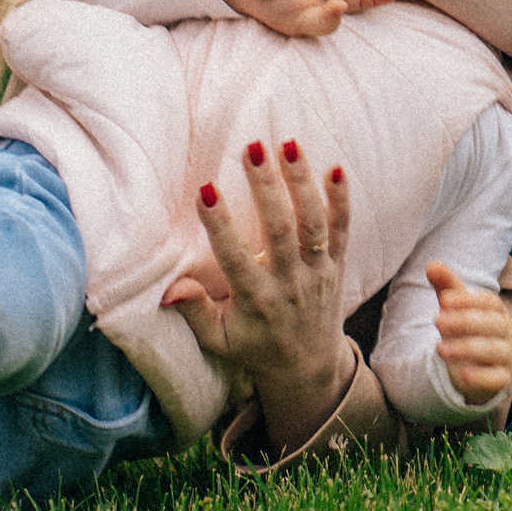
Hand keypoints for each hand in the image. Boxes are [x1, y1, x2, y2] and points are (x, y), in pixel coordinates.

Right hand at [159, 140, 353, 447]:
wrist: (308, 366)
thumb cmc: (254, 346)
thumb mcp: (218, 338)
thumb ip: (195, 312)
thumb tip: (168, 290)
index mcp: (256, 300)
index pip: (235, 257)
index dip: (220, 224)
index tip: (205, 189)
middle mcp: (290, 282)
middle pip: (280, 230)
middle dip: (266, 188)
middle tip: (251, 148)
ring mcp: (317, 271)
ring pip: (313, 223)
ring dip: (301, 182)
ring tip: (288, 144)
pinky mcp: (337, 265)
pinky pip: (343, 229)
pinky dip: (341, 200)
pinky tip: (336, 168)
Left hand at [427, 260, 511, 406]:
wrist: (473, 367)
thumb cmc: (466, 331)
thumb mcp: (455, 308)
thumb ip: (446, 287)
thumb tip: (432, 264)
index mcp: (496, 311)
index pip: (489, 302)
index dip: (468, 300)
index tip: (444, 299)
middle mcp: (505, 331)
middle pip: (492, 324)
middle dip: (465, 321)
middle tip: (438, 321)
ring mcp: (506, 356)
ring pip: (493, 350)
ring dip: (467, 348)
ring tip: (439, 349)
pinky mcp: (501, 379)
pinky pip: (497, 378)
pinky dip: (482, 377)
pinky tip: (464, 375)